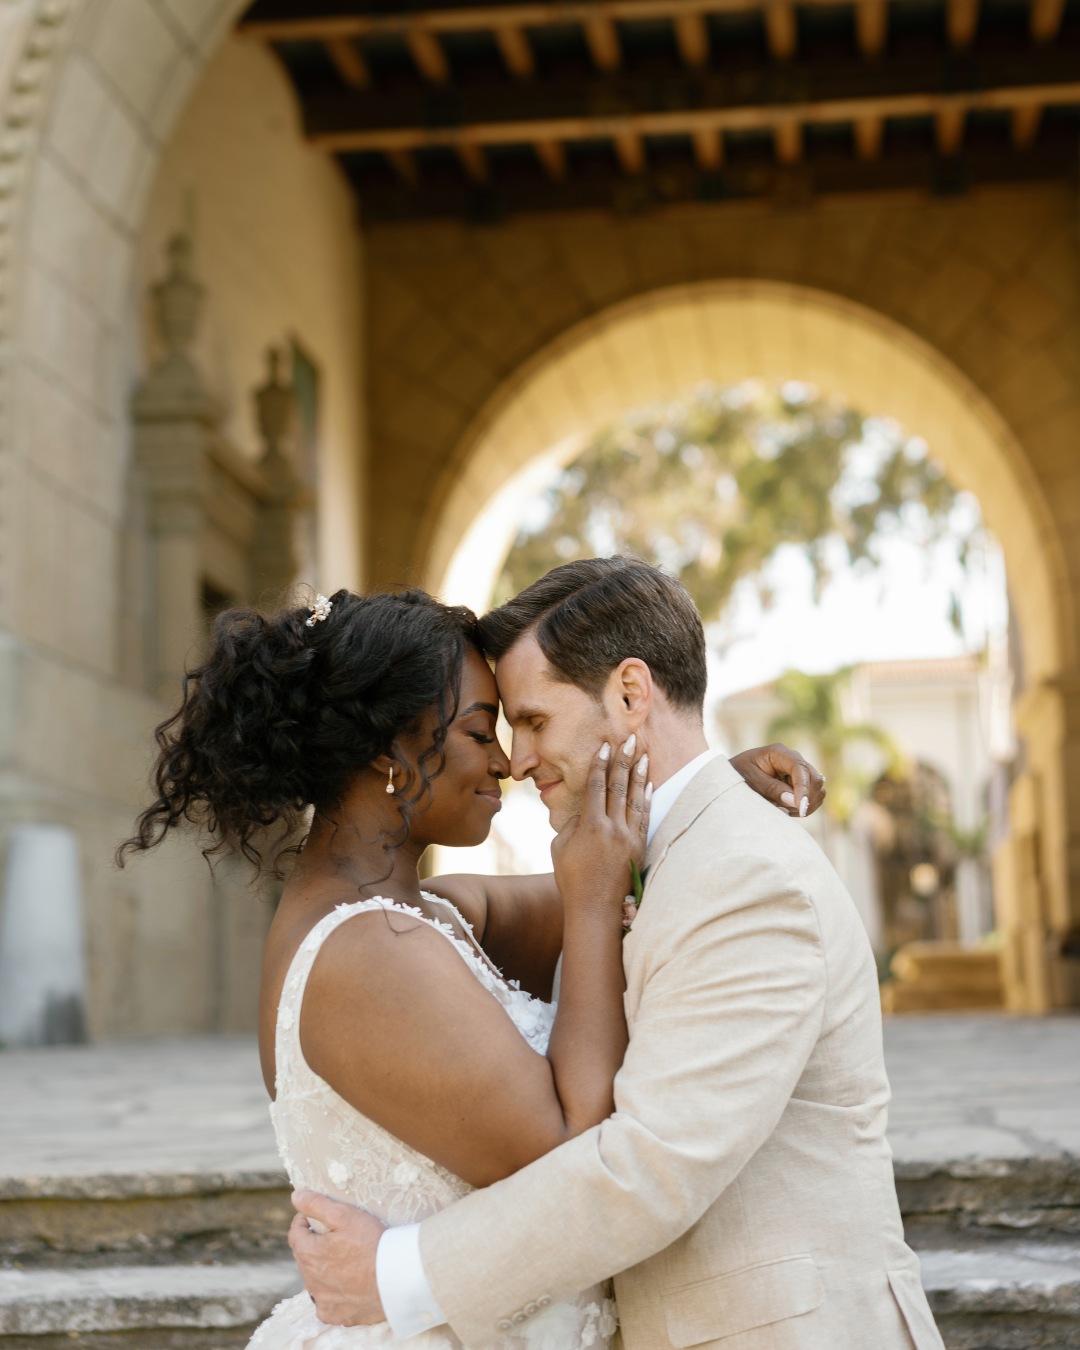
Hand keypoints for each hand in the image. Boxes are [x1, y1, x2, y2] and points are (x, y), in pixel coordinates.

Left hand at [289, 1190, 386, 1325]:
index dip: (305, 1221)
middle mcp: (310, 1282)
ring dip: (323, 1270)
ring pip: (315, 1282)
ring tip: (346, 1260)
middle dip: (315, 1245)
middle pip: (305, 1258)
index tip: (317, 1217)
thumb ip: (316, 1204)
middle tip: (337, 1237)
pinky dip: (334, 1294)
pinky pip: (328, 1303)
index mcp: (308, 1255)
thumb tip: (295, 1197)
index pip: (295, 1234)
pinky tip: (349, 1285)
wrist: (396, 1278)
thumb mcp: (344, 1214)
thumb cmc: (371, 1243)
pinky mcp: (338, 1315)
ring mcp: (324, 1301)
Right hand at [551, 736, 648, 916]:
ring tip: (643, 754)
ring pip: (636, 798)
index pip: (597, 786)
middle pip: (619, 786)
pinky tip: (648, 785)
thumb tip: (584, 810)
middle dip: (624, 760)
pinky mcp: (639, 848)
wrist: (596, 910)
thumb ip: (571, 824)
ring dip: (639, 774)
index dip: (600, 763)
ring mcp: (629, 838)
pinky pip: (645, 817)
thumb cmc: (571, 880)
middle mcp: (613, 828)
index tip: (605, 745)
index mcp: (590, 826)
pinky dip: (646, 798)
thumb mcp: (560, 848)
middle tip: (630, 738)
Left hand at [730, 743, 825, 817]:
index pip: (800, 768)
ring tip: (782, 810)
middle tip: (785, 811)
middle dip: (805, 799)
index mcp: (778, 752)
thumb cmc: (737, 774)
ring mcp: (799, 771)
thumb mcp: (749, 781)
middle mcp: (793, 759)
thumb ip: (771, 790)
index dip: (803, 789)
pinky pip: (813, 797)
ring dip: (805, 805)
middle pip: (814, 779)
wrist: (733, 775)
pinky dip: (804, 807)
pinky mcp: (801, 783)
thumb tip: (794, 801)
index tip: (801, 807)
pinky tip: (786, 809)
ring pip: (817, 789)